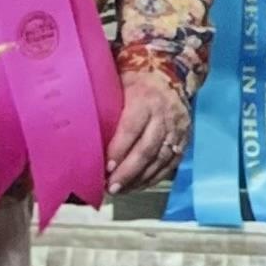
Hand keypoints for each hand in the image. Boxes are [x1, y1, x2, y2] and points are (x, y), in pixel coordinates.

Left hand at [108, 74, 189, 193]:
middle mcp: (163, 116)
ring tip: (122, 190)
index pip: (131, 129)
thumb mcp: (119, 84)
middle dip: (128, 171)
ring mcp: (177, 129)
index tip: (106, 168)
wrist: (170, 75)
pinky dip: (154, 177)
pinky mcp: (184, 139)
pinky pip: (170, 163)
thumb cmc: (136, 81)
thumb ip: (106, 106)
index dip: (119, 150)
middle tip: (111, 187)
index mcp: (145, 99)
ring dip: (140, 179)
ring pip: (159, 159)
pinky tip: (139, 185)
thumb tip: (80, 129)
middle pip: (146, 149)